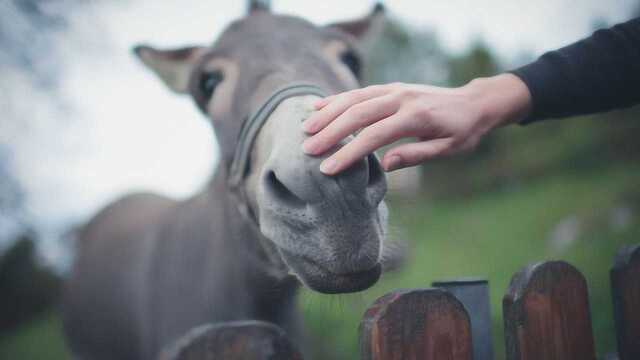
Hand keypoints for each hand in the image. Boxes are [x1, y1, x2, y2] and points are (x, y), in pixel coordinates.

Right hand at [301, 74, 531, 174]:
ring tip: (306, 128)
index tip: (327, 169)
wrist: (475, 102)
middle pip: (358, 114)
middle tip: (307, 149)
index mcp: (416, 118)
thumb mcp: (448, 149)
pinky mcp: (391, 87)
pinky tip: (319, 106)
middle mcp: (401, 99)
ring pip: (354, 98)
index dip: (348, 153)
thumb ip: (416, 155)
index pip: (374, 136)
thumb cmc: (463, 132)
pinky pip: (360, 91)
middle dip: (330, 132)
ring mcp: (394, 90)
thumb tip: (385, 164)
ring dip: (328, 113)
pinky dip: (338, 98)